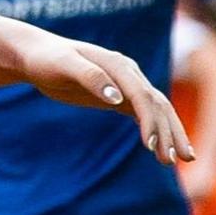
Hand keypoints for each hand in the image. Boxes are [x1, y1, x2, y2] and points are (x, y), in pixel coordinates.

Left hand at [15, 34, 189, 163]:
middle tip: (179, 160)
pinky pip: (143, 113)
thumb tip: (116, 98)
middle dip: (171, 131)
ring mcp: (125, 84)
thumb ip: (90, 78)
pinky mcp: (117, 95)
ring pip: (155, 110)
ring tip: (176, 161)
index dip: (149, 121)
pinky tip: (160, 148)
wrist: (36, 54)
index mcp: (118, 66)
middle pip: (158, 104)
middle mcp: (128, 73)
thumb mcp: (64, 65)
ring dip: (168, 134)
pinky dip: (154, 129)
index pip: (142, 97)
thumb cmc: (47, 59)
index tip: (151, 146)